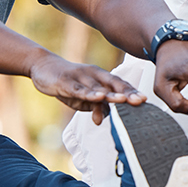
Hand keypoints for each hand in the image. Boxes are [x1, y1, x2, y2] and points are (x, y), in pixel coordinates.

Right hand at [27, 51, 143, 124]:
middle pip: (113, 84)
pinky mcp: (65, 81)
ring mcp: (79, 77)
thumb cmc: (68, 83)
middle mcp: (93, 74)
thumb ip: (93, 106)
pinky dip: (88, 93)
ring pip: (97, 87)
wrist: (42, 66)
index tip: (145, 100)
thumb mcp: (82, 97)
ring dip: (110, 94)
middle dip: (127, 93)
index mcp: (101, 77)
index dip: (132, 91)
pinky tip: (97, 97)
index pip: (119, 84)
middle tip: (140, 101)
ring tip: (123, 100)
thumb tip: (101, 120)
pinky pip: (78, 88)